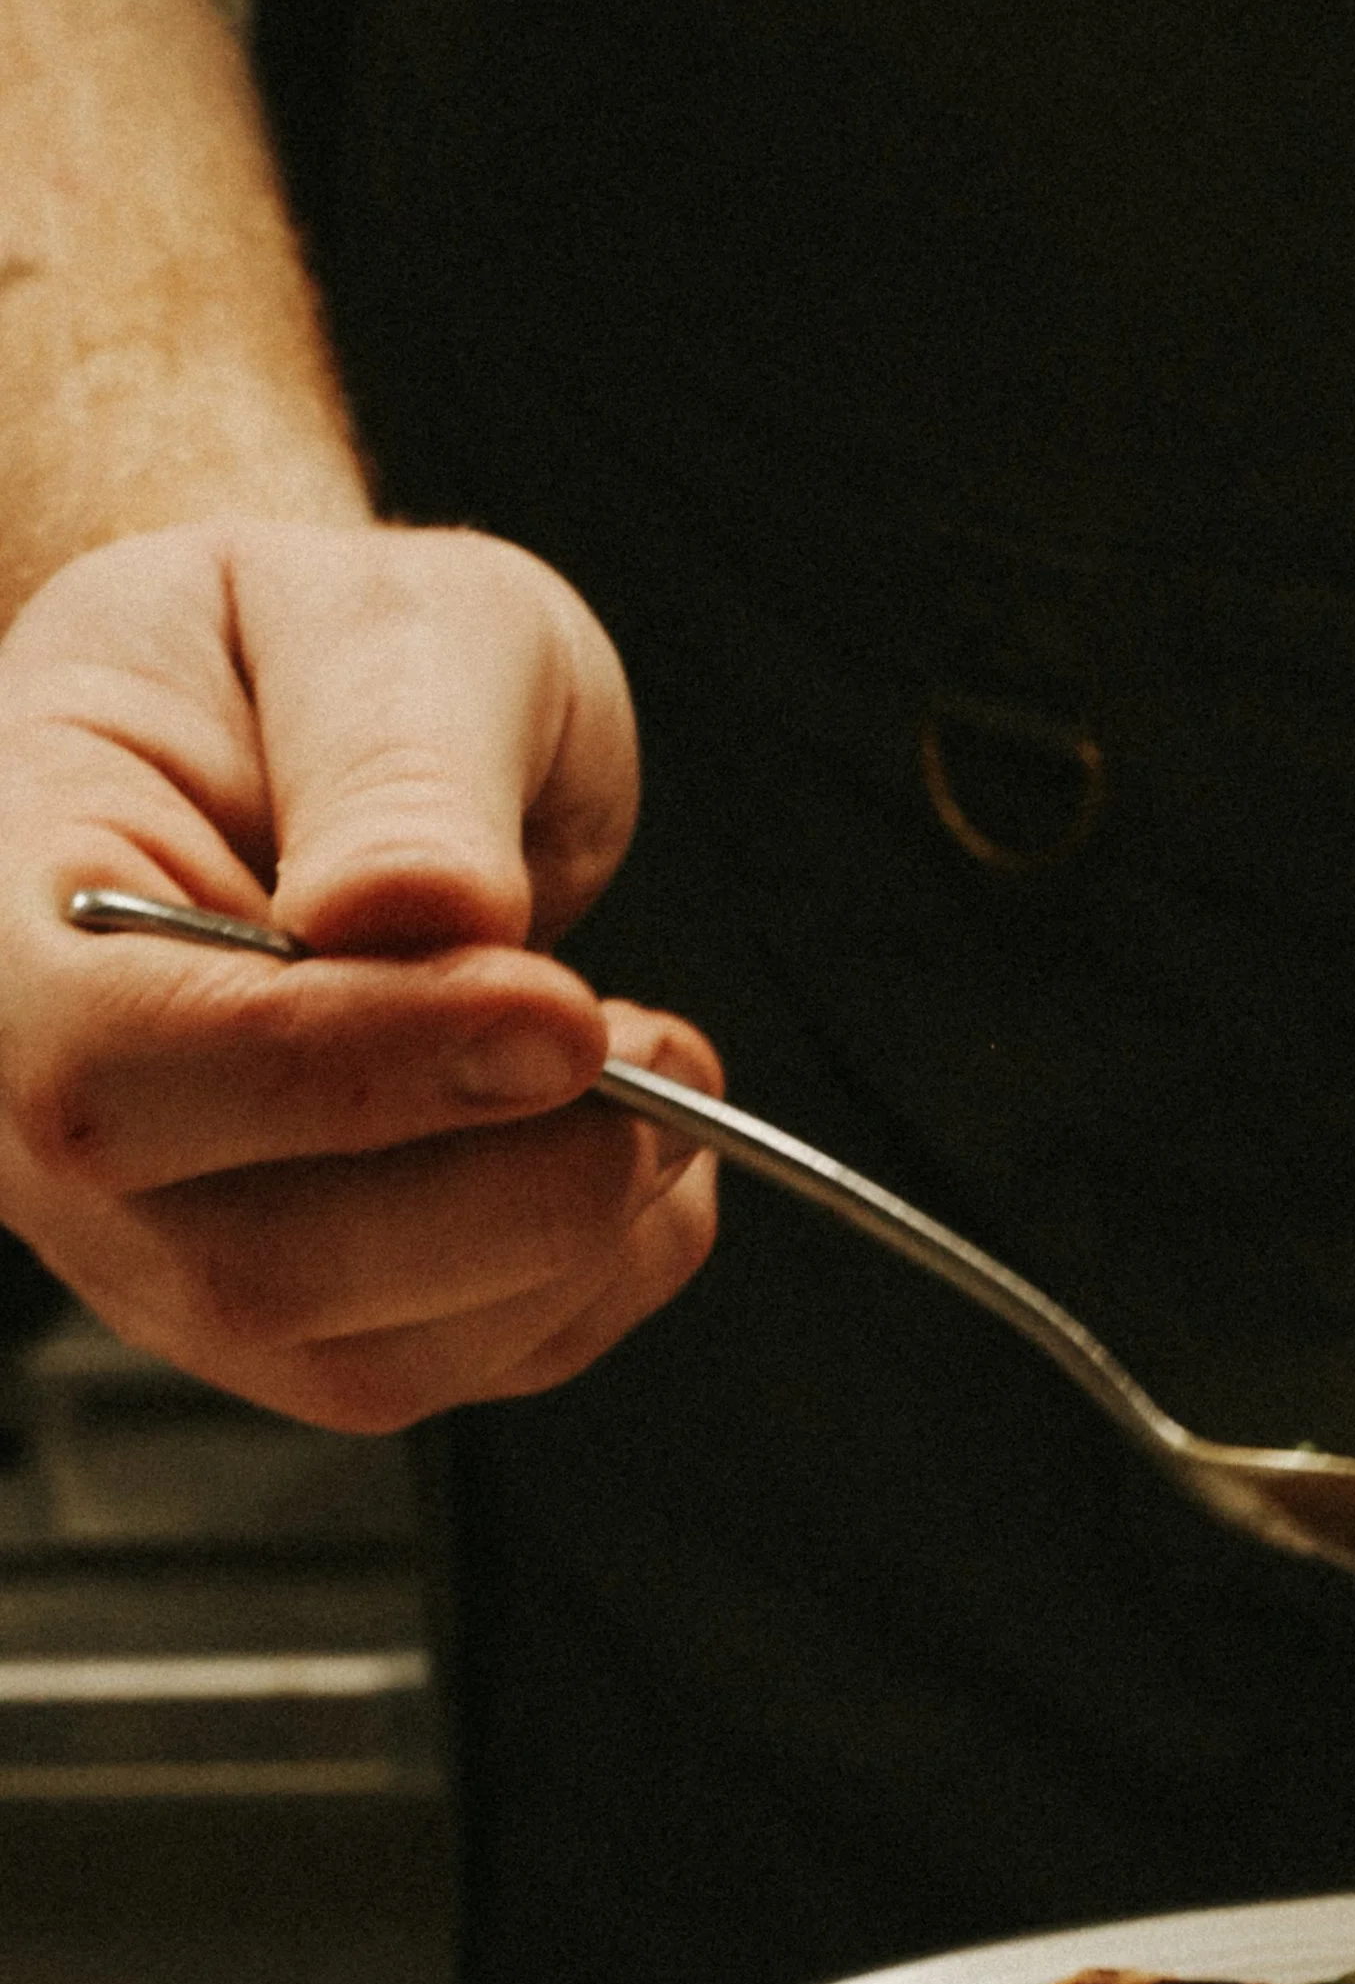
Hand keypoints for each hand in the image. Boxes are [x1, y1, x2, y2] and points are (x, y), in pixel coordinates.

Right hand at [0, 517, 720, 1424]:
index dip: (344, 1070)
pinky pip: (454, 1366)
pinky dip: (595, 1276)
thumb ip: (396, 754)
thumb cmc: (312, 658)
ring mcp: (155, 1242)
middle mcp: (35, 1116)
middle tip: (661, 1043)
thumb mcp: (371, 617)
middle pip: (245, 1261)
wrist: (312, 730)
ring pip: (360, 1354)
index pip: (111, 1066)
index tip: (561, 1013)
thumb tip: (425, 911)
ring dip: (569, 1237)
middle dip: (505, 1182)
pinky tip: (629, 1142)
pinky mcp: (289, 1314)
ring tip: (662, 1070)